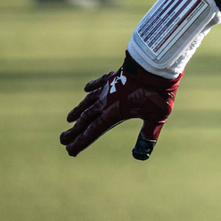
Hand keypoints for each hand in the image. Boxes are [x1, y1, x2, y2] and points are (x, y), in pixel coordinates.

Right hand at [61, 53, 179, 159]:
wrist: (156, 66)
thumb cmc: (157, 93)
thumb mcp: (156, 117)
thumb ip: (147, 134)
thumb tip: (141, 155)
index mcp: (114, 112)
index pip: (93, 131)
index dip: (81, 142)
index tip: (69, 150)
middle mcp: (106, 101)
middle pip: (86, 118)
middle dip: (75, 130)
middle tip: (62, 139)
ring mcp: (109, 87)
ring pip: (89, 101)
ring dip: (78, 110)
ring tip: (69, 119)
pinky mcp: (115, 75)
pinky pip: (99, 82)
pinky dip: (91, 86)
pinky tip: (86, 89)